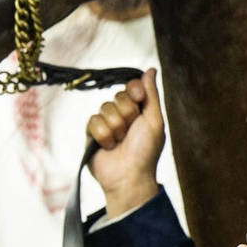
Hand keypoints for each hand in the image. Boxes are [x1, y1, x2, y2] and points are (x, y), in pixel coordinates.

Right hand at [85, 67, 163, 216]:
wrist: (129, 176)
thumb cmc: (145, 152)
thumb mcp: (154, 120)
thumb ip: (152, 94)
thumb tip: (151, 69)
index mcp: (139, 110)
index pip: (132, 86)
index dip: (134, 91)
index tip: (139, 99)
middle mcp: (122, 114)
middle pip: (118, 96)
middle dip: (127, 115)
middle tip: (131, 132)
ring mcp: (106, 124)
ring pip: (105, 108)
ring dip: (115, 127)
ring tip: (119, 143)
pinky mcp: (92, 134)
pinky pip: (92, 121)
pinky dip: (103, 135)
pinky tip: (108, 147)